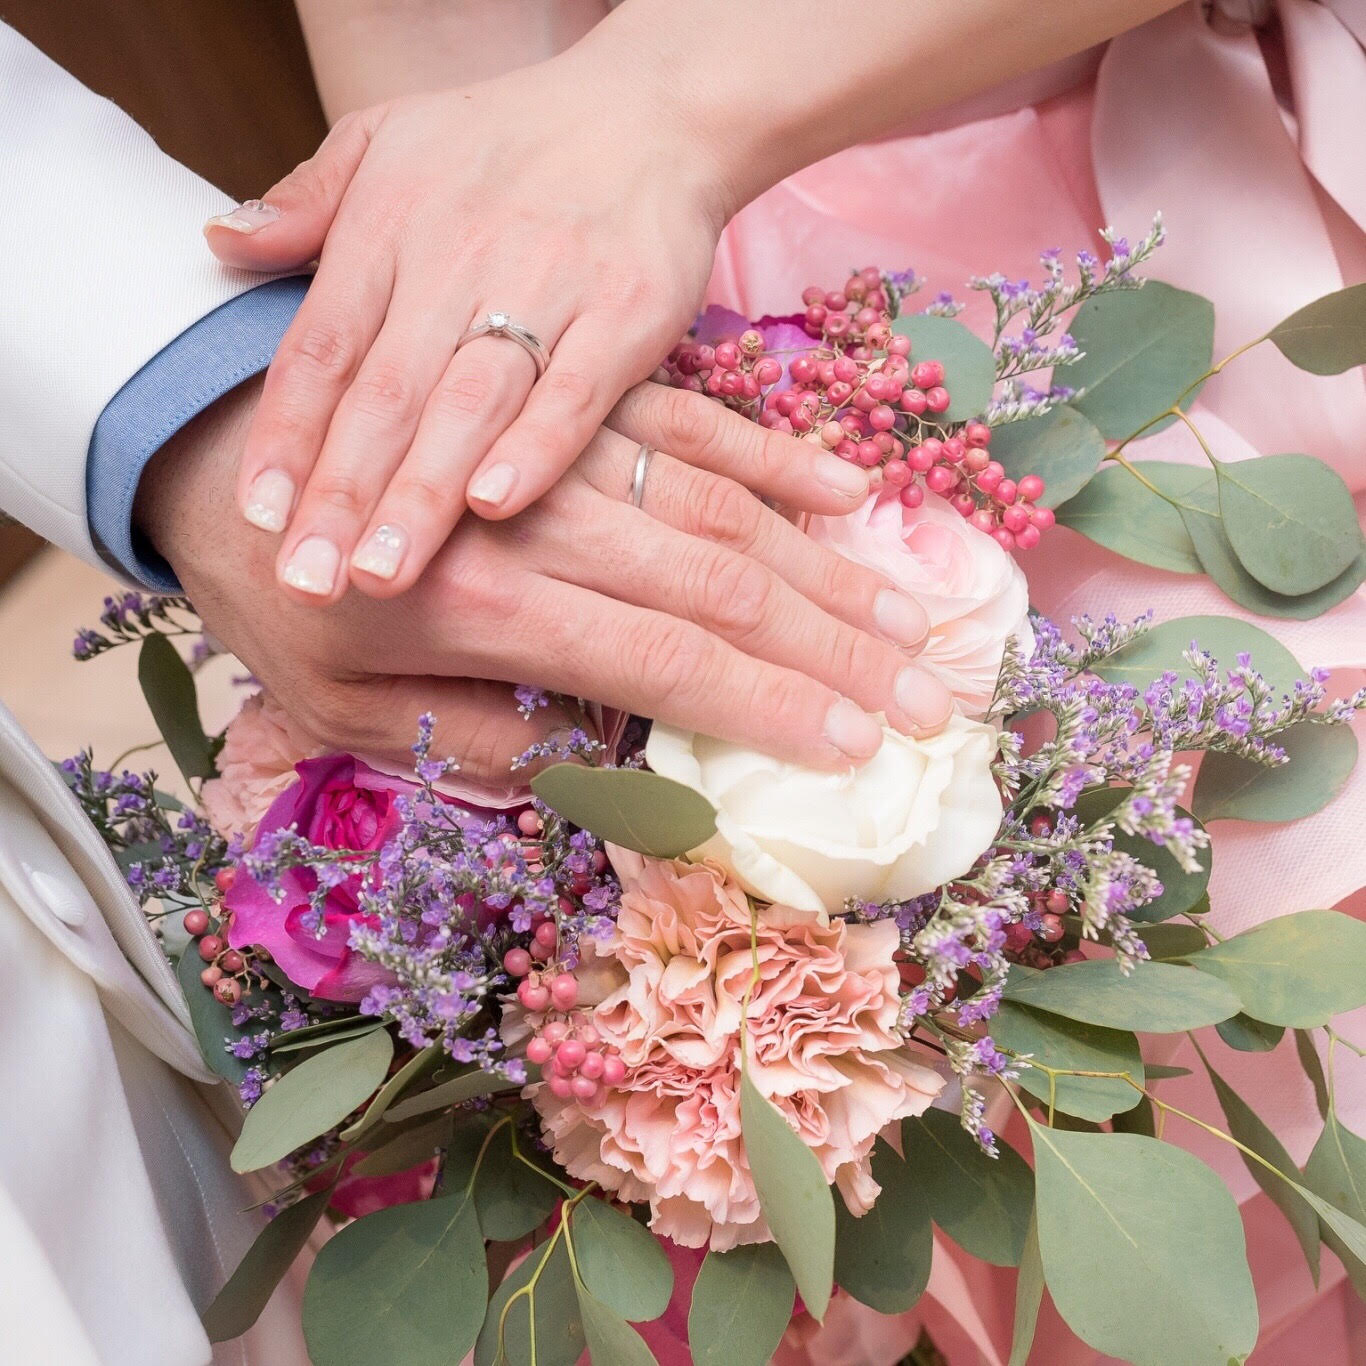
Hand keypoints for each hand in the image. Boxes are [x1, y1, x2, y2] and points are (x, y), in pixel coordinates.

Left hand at [138, 381, 951, 777]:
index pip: (663, 658)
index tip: (857, 747)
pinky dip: (772, 459)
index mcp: (487, 603)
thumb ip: (481, 740)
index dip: (766, 707)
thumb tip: (607, 761)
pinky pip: (689, 422)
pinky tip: (848, 495)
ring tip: (914, 618)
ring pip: (723, 505)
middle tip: (930, 694)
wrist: (215, 439)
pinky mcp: (569, 400)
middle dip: (834, 647)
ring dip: (827, 567)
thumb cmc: (282, 592)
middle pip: (719, 584)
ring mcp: (565, 449)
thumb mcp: (341, 706)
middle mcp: (545, 519)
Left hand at [204, 39, 726, 603]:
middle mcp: (458, 259)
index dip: (286, 436)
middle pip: (385, 394)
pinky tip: (496, 506)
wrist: (651, 110)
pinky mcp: (627, 313)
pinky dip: (538, 446)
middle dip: (342, 493)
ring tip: (382, 574)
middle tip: (307, 582)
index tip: (257, 518)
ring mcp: (548, 287)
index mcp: (390, 225)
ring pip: (469, 402)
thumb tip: (217, 246)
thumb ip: (308, 200)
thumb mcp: (390, 137)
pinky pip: (577, 389)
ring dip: (423, 492)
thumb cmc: (510, 139)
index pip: (321, 346)